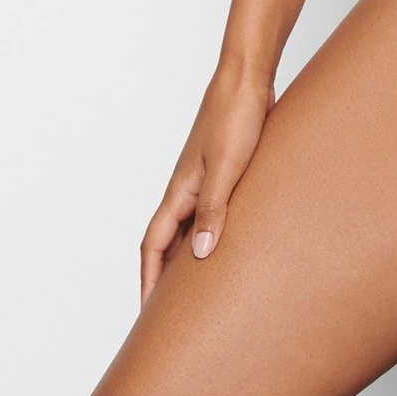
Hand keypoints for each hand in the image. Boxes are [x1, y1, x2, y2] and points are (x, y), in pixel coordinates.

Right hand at [139, 65, 274, 304]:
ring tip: (203, 287)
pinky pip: (211, 210)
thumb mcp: (227, 166)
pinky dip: (214, 231)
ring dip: (191, 256)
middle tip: (172, 314)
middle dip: (166, 278)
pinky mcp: (224, 169)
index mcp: (180, 192)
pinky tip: (232, 240)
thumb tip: (201, 256)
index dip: (149, 281)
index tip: (148, 317)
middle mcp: (187, 189)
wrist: (247, 78)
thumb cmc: (235, 117)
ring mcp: (204, 179)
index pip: (154, 247)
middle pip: (168, 242)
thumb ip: (214, 209)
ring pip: (190, 227)